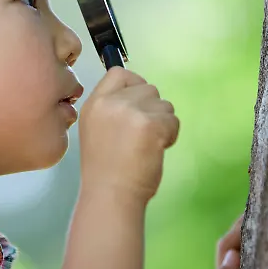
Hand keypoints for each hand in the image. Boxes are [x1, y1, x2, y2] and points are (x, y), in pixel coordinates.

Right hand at [78, 67, 179, 202]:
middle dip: (152, 109)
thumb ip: (113, 110)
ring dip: (163, 123)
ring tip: (147, 146)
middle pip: (148, 88)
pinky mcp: (151, 124)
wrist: (110, 195)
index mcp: (94, 104)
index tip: (138, 105)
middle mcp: (111, 103)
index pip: (119, 73)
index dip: (134, 85)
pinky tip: (155, 150)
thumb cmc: (106, 170)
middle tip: (142, 135)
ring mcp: (131, 112)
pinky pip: (173, 120)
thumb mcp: (96, 130)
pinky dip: (170, 135)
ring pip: (164, 104)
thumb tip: (141, 97)